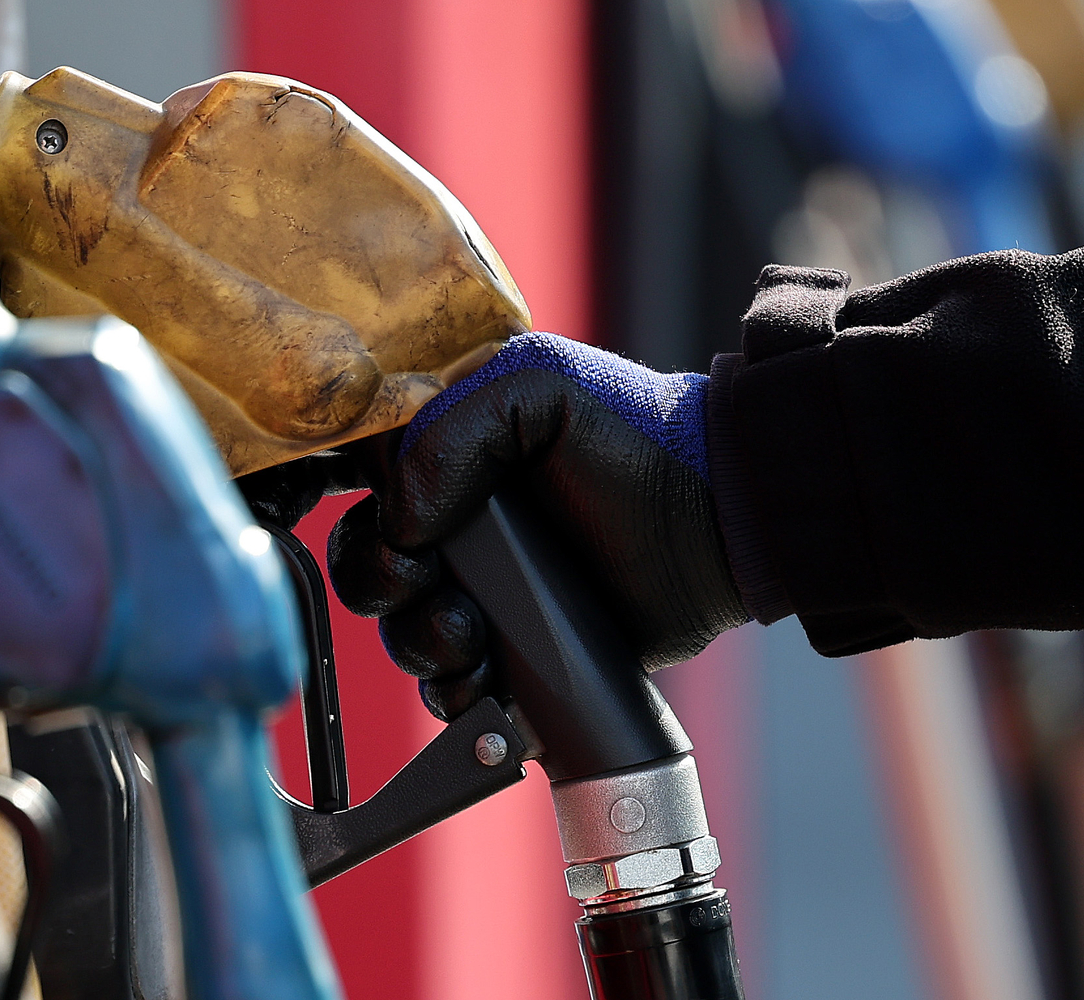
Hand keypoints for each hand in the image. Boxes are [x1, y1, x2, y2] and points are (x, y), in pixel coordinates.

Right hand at [325, 333, 746, 719]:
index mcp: (449, 456)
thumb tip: (398, 519)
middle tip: (432, 585)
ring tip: (474, 637)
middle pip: (370, 569)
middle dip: (385, 587)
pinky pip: (455, 689)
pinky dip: (456, 694)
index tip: (402, 537)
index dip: (364, 520)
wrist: (720, 522)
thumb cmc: (639, 435)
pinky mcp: (519, 654)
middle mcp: (459, 525)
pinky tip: (487, 682)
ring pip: (404, 634)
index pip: (363, 490)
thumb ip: (450, 432)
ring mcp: (488, 592)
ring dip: (422, 643)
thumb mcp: (540, 389)